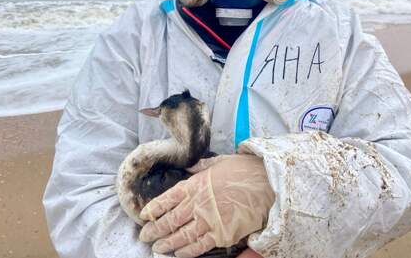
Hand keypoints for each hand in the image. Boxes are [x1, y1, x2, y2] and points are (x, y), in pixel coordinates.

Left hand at [138, 154, 273, 257]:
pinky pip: (199, 246)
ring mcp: (209, 220)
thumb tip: (189, 166)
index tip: (144, 215)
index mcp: (195, 184)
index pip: (167, 199)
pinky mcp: (222, 234)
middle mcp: (198, 204)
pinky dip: (187, 251)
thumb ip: (201, 167)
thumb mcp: (219, 162)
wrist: (266, 184)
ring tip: (157, 247)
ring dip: (167, 243)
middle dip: (155, 229)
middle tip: (145, 236)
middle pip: (170, 220)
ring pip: (181, 235)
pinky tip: (178, 253)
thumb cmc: (244, 170)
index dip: (154, 208)